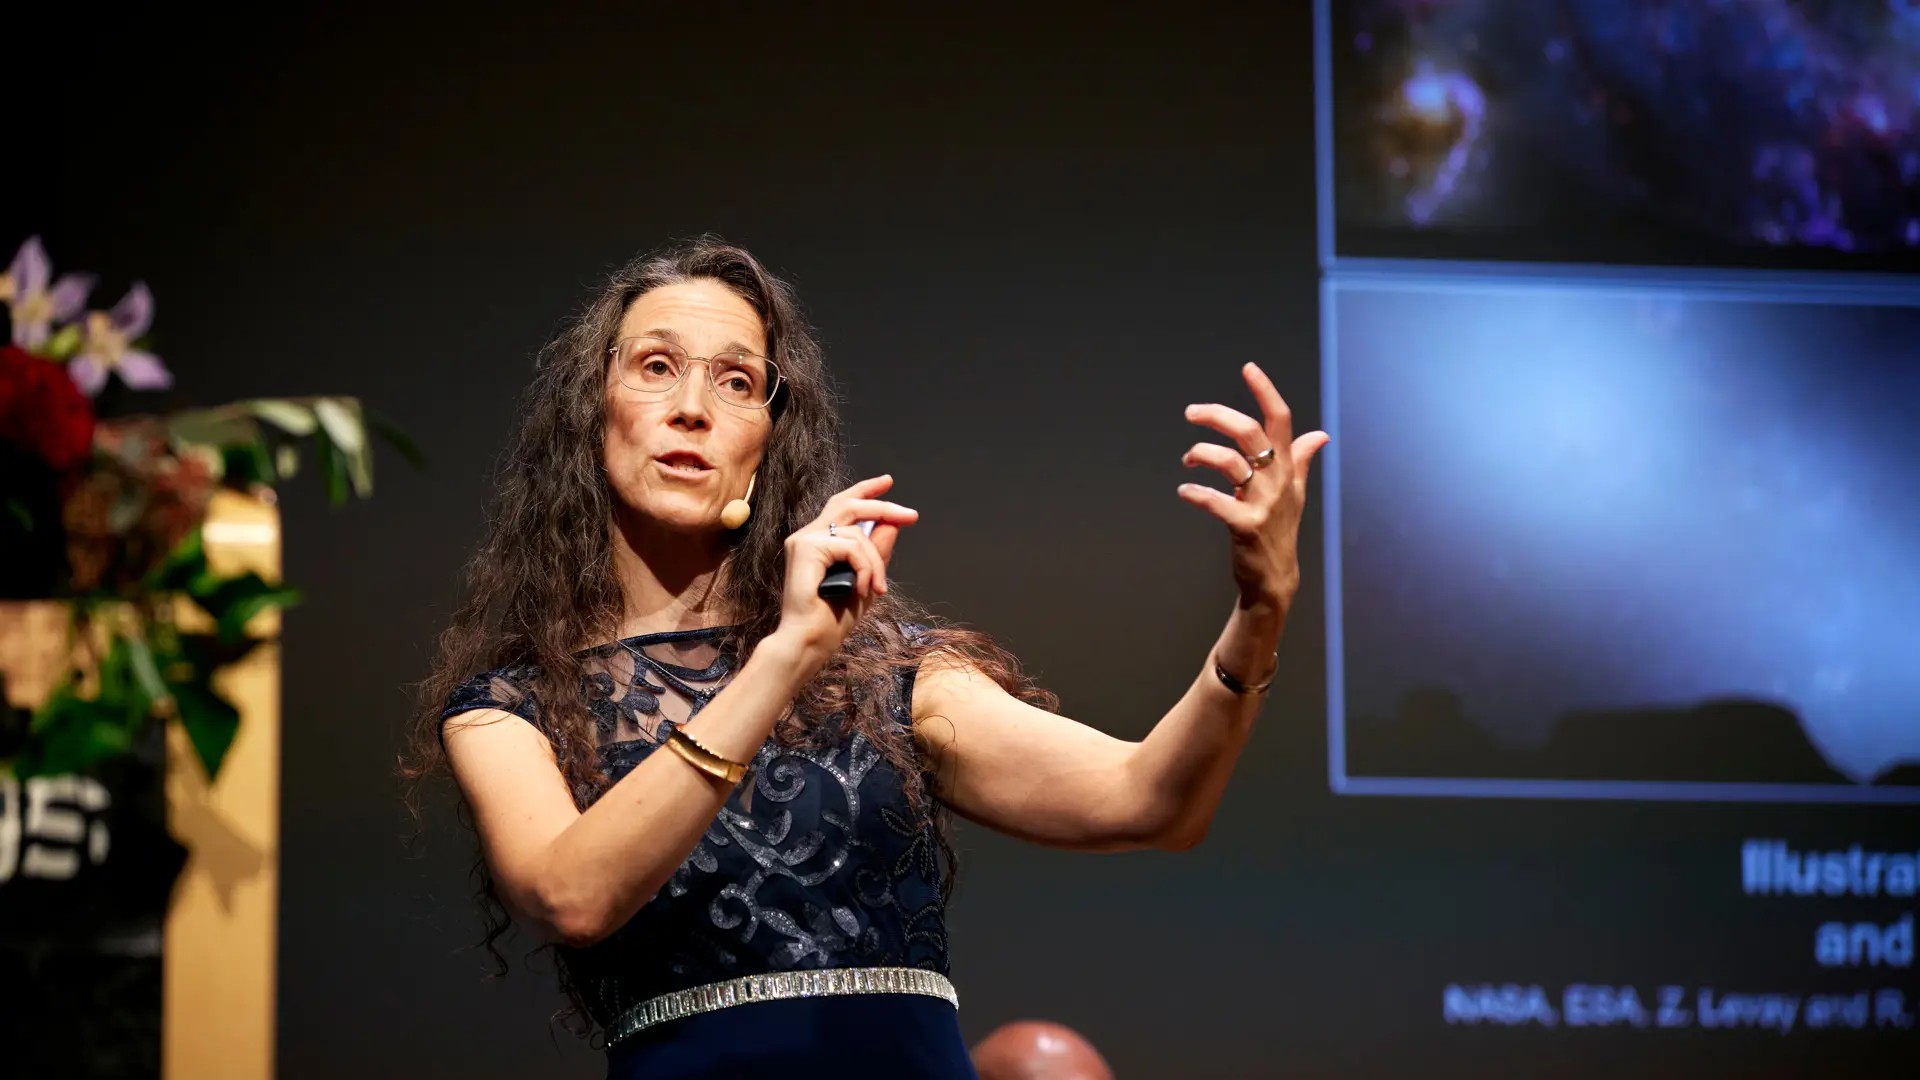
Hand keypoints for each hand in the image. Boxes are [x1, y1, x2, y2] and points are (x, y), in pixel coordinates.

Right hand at [772, 474, 918, 670]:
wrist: (810, 641)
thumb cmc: (832, 619)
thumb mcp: (866, 581)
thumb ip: (877, 553)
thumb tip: (892, 524)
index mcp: (819, 543)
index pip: (843, 505)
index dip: (866, 491)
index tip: (888, 482)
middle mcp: (807, 537)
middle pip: (849, 504)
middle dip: (883, 506)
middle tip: (910, 515)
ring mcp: (804, 540)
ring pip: (856, 532)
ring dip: (876, 561)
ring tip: (877, 589)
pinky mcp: (805, 548)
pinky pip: (851, 546)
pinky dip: (865, 567)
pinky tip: (863, 589)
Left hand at [1177, 363, 1328, 612]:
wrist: (1275, 578)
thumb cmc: (1280, 530)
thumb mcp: (1294, 493)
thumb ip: (1301, 460)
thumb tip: (1320, 435)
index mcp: (1287, 468)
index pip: (1280, 421)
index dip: (1265, 392)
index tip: (1248, 367)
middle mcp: (1278, 481)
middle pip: (1249, 432)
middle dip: (1217, 415)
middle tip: (1191, 412)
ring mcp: (1263, 504)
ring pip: (1230, 462)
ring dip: (1201, 453)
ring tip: (1188, 459)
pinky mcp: (1245, 526)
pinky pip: (1215, 501)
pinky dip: (1194, 492)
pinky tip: (1184, 490)